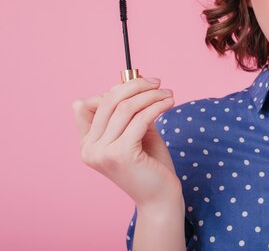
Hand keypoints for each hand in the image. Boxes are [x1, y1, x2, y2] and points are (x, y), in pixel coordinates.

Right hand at [72, 77, 180, 206]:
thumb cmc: (150, 165)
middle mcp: (89, 149)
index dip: (114, 90)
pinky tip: (169, 103)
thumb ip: (130, 113)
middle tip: (157, 82)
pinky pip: (140, 118)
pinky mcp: (120, 154)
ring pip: (126, 107)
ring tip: (168, 93)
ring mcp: (102, 153)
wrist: (160, 197)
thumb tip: (129, 83)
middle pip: (108, 101)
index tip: (141, 84)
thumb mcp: (136, 133)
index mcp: (87, 144)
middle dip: (135, 86)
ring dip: (151, 95)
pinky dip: (157, 106)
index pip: (87, 105)